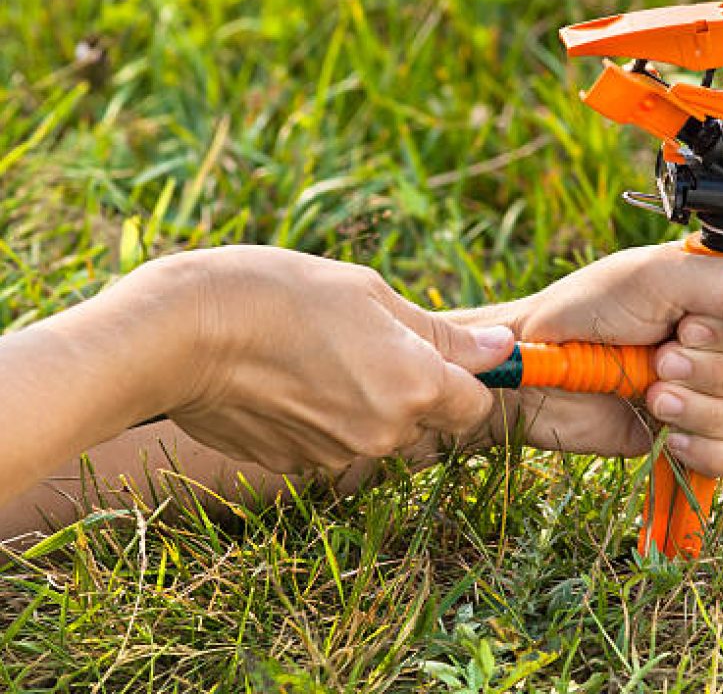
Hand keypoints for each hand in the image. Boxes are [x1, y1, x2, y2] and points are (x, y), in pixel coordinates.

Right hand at [137, 246, 513, 472]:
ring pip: (377, 436)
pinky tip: (289, 382)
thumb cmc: (280, 295)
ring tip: (319, 357)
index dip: (463, 379)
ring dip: (366, 405)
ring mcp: (337, 457)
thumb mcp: (371, 294)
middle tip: (366, 344)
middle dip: (413, 391)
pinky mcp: (295, 467)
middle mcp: (385, 433)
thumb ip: (442, 332)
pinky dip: (323, 421)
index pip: (476, 405)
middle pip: (427, 423)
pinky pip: (331, 446)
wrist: (181, 334)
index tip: (441, 354)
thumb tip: (501, 350)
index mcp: (415, 386)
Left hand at [453, 242, 722, 476]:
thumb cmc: (587, 310)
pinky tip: (667, 433)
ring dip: (711, 411)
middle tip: (663, 359)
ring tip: (653, 394)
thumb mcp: (659, 278)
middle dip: (722, 373)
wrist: (537, 376)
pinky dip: (708, 449)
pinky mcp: (708, 435)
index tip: (694, 328)